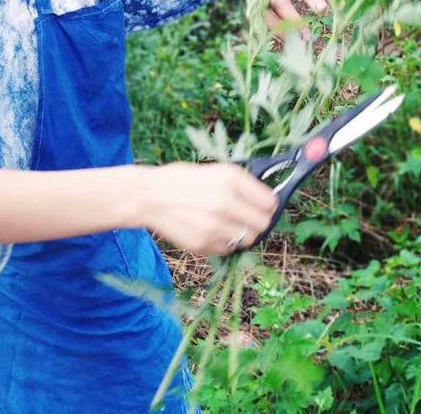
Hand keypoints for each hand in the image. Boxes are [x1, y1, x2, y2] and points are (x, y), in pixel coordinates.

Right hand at [142, 162, 278, 255]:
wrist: (150, 196)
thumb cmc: (182, 179)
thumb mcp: (216, 170)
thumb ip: (241, 184)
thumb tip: (265, 198)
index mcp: (232, 179)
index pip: (269, 202)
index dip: (269, 205)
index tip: (264, 206)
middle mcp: (226, 202)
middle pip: (263, 224)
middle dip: (260, 222)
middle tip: (250, 218)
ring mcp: (215, 226)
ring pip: (248, 239)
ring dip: (244, 234)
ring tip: (230, 225)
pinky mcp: (203, 244)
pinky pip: (228, 249)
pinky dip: (226, 243)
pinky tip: (214, 231)